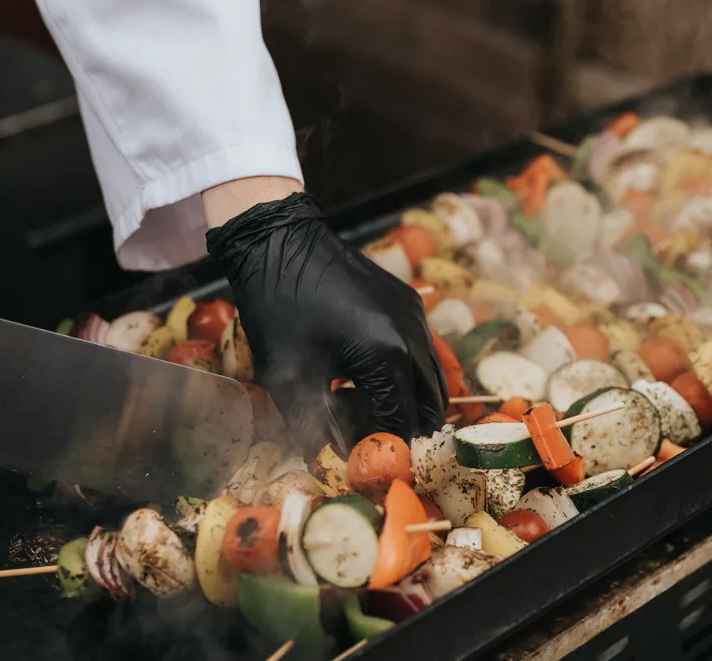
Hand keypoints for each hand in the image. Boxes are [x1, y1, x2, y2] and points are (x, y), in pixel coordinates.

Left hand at [206, 192, 446, 453]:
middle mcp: (414, 338)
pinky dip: (405, 372)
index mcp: (389, 359)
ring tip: (362, 402)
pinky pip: (422, 351)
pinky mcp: (410, 303)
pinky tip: (363, 368)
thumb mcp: (288, 379)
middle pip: (430, 405)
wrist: (281, 241)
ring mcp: (416, 317)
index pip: (402, 424)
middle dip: (401, 426)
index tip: (356, 458)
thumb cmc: (279, 310)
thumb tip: (331, 469)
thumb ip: (313, 431)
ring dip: (407, 400)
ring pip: (432, 378)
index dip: (380, 448)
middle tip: (362, 431)